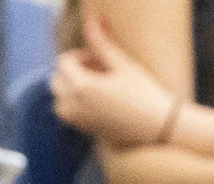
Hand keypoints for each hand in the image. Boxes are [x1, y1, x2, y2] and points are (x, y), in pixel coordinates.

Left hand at [53, 13, 178, 143]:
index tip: (99, 57)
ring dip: (70, 90)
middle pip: (57, 82)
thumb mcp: (122, 65)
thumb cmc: (143, 94)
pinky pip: (70, 115)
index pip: (64, 63)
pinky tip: (100, 101)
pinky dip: (76, 105)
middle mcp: (76, 106)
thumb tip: (91, 22)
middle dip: (72, 71)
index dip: (80, 55)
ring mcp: (80, 121)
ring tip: (95, 86)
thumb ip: (101, 44)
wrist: (156, 128)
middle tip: (97, 69)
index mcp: (82, 87)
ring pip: (59, 102)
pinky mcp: (87, 131)